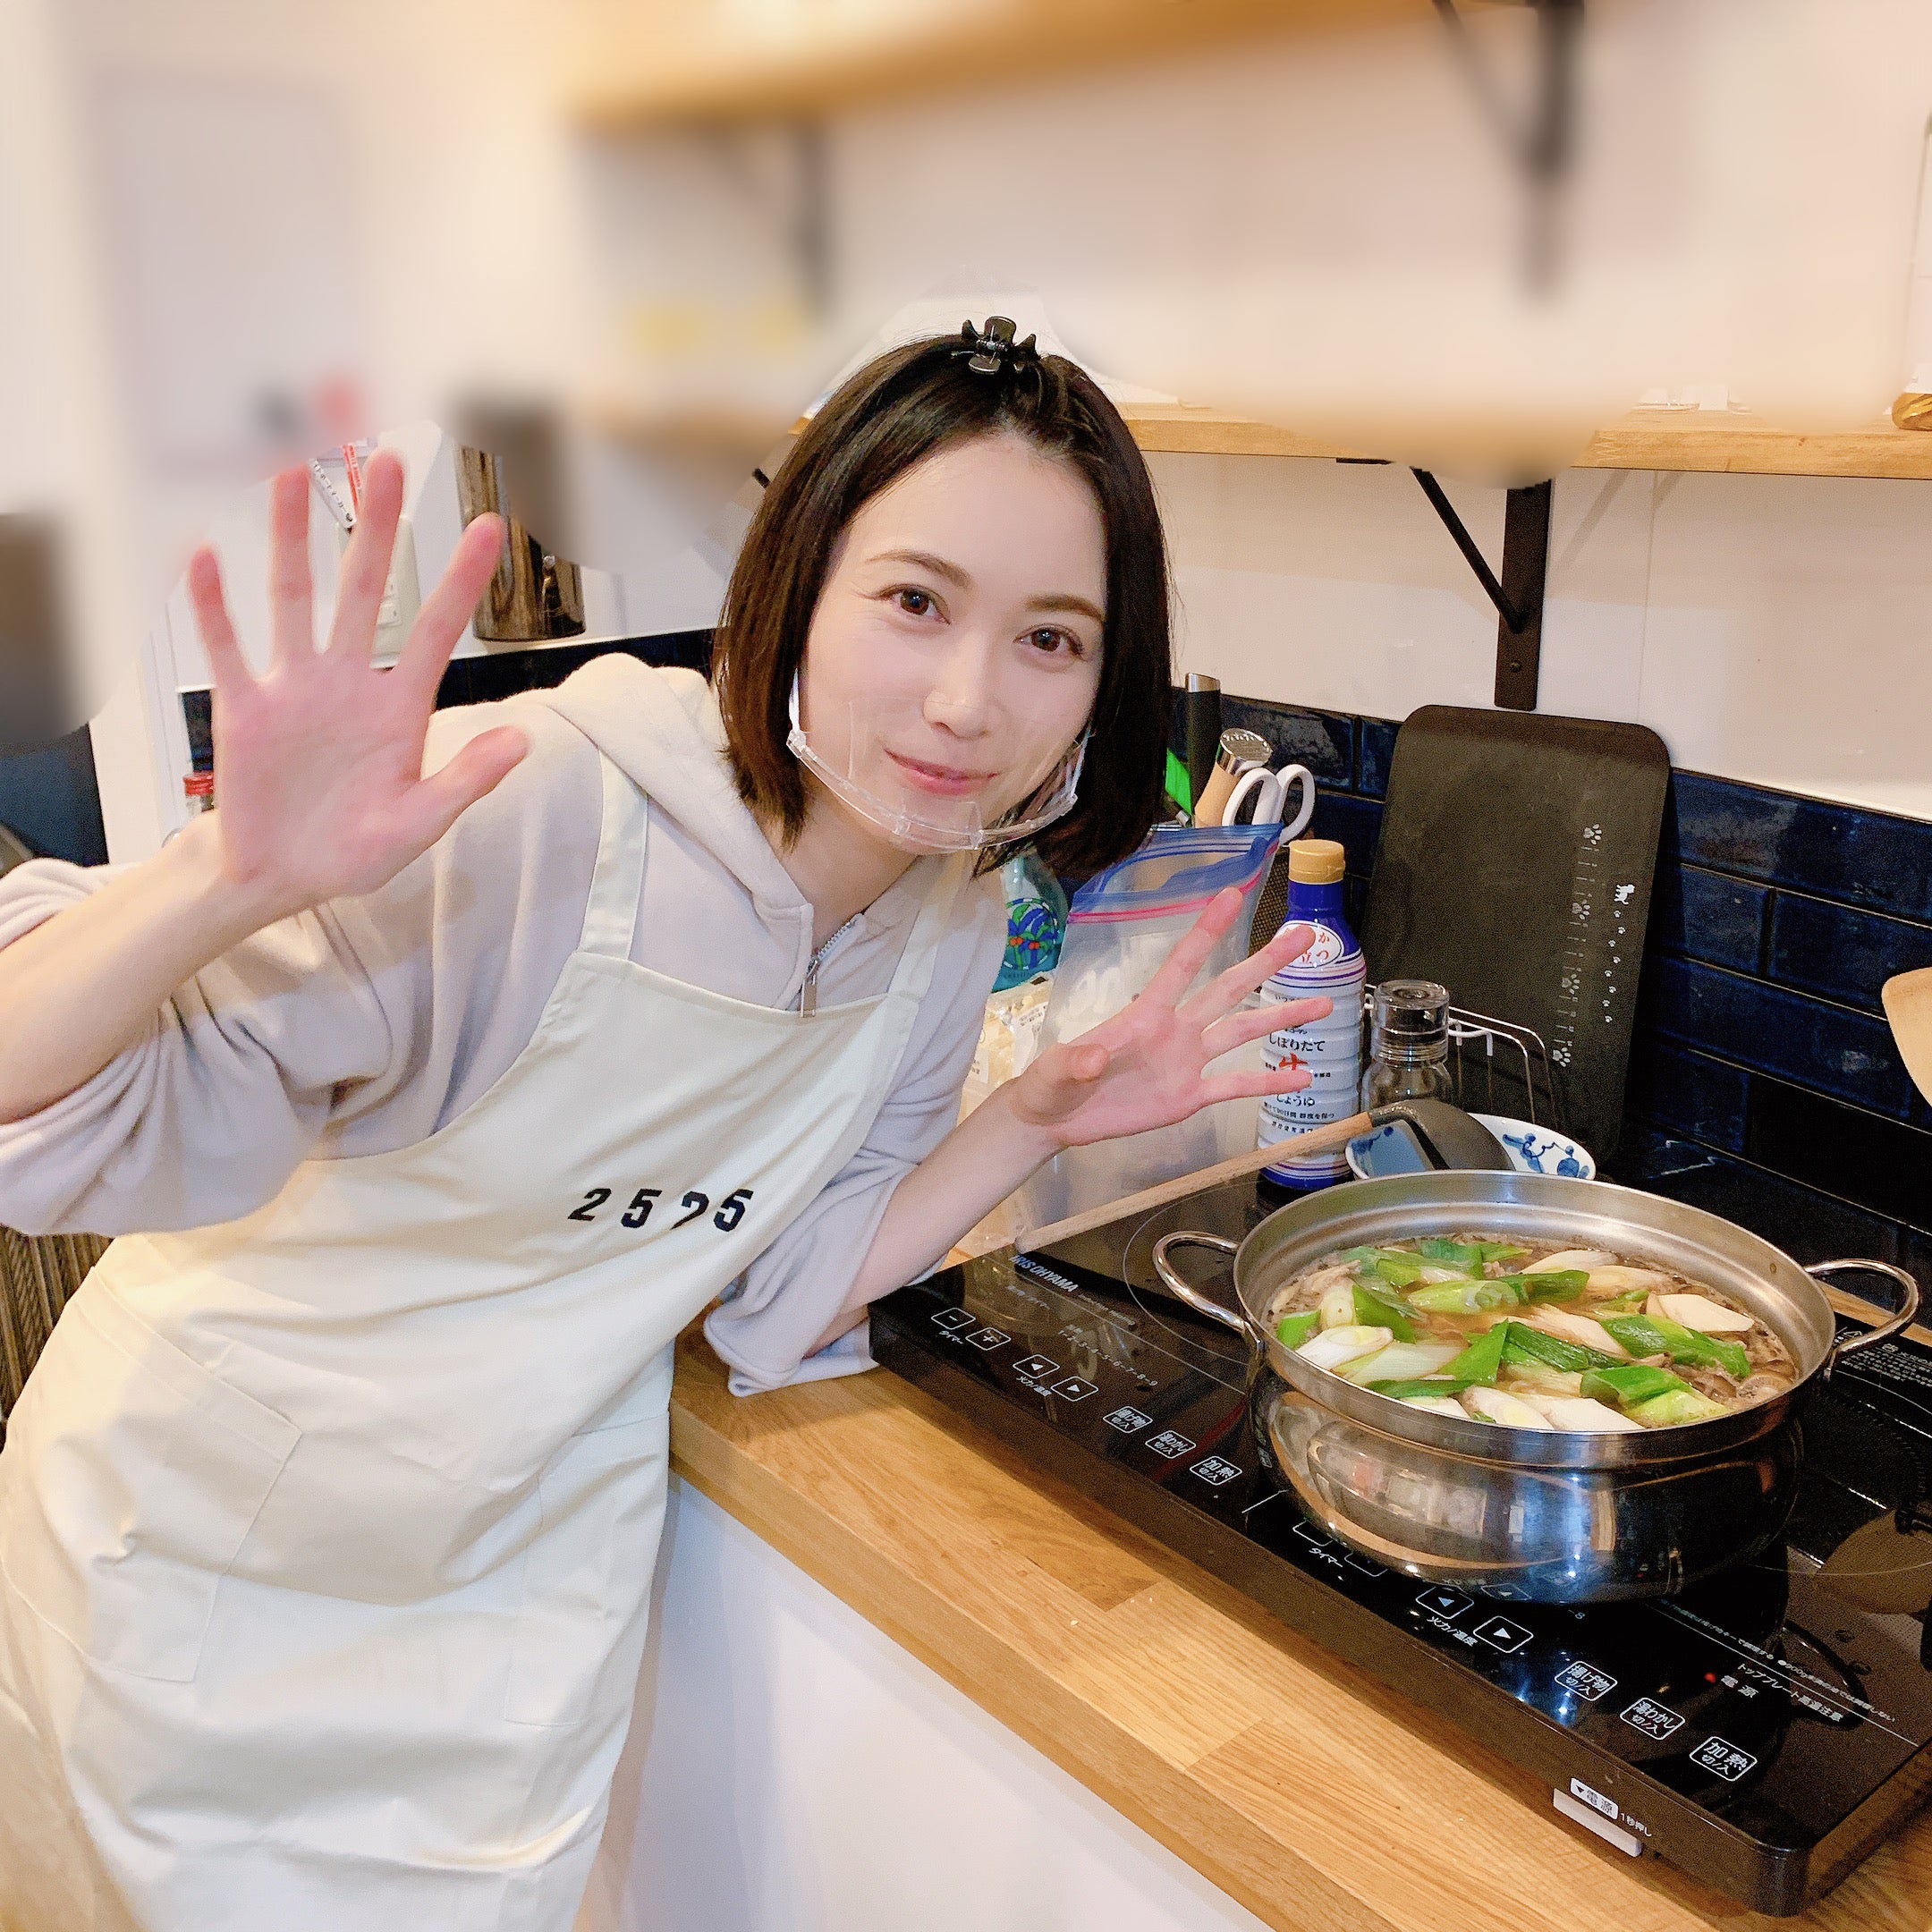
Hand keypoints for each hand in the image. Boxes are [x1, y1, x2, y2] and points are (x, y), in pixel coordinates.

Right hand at [187, 451, 527, 924]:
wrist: (284, 878)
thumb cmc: (353, 852)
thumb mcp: (419, 824)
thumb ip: (468, 780)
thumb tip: (521, 739)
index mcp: (399, 708)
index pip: (435, 630)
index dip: (461, 579)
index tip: (491, 526)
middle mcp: (347, 683)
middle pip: (364, 590)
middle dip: (376, 528)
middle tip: (386, 461)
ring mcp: (294, 690)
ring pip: (294, 600)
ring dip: (291, 539)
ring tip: (290, 475)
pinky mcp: (244, 709)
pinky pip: (227, 650)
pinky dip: (214, 607)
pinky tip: (206, 556)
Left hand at [1009, 888, 1334, 1150]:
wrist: (1058, 1118)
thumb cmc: (1053, 1084)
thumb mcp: (1057, 1072)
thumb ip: (1076, 1062)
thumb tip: (1093, 1058)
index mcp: (1145, 1014)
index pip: (1182, 965)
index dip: (1207, 931)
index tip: (1232, 895)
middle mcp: (1175, 1029)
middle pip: (1227, 989)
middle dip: (1264, 963)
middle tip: (1302, 936)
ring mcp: (1186, 1061)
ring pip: (1242, 1033)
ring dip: (1282, 1017)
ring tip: (1324, 1002)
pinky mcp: (1189, 1096)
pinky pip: (1236, 1086)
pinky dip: (1269, 1082)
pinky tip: (1304, 1077)